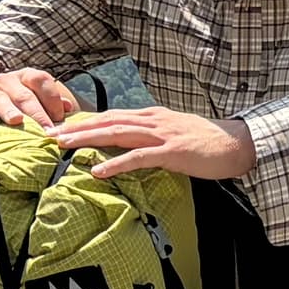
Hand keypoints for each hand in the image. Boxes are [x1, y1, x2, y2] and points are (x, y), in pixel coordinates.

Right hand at [0, 69, 79, 129]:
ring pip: (0, 99)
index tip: (60, 119)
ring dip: (10, 110)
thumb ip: (54, 106)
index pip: (41, 80)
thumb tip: (69, 108)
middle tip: (46, 130)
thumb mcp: (39, 105)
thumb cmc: (20, 110)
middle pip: (24, 94)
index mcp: (27, 77)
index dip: (52, 98)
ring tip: (18, 120)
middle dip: (37, 113)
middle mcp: (8, 81)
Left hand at [52, 107, 257, 182]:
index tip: (62, 128)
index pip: (112, 116)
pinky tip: (98, 171)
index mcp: (153, 116)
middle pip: (108, 122)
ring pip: (117, 134)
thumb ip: (153, 136)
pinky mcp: (172, 152)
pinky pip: (138, 158)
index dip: (85, 122)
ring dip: (88, 140)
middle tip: (50, 135)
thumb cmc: (208, 142)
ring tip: (64, 146)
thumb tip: (133, 145)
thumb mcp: (176, 133)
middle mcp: (154, 121)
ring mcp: (163, 135)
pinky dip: (116, 164)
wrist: (238, 143)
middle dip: (77, 128)